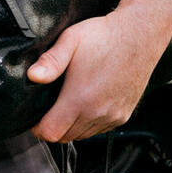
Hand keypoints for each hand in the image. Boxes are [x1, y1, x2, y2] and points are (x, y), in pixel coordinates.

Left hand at [27, 11, 160, 142]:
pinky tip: (86, 104)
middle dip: (53, 127)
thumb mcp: (70, 40)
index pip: (52, 132)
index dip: (38, 128)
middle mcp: (98, 112)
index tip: (34, 118)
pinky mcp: (124, 115)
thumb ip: (50, 61)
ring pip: (83, 135)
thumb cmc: (105, 36)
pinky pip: (100, 130)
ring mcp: (113, 116)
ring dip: (71, 126)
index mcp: (80, 98)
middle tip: (48, 109)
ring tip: (66, 105)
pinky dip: (89, 124)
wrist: (139, 35)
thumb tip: (33, 76)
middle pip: (66, 137)